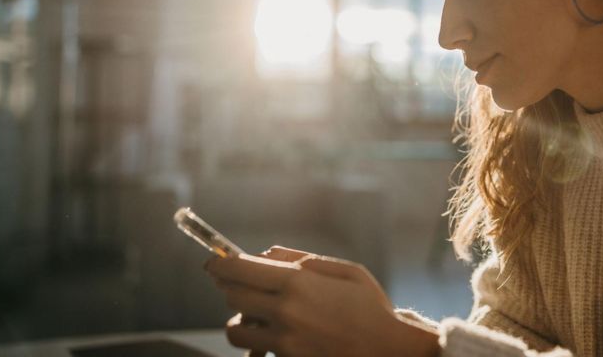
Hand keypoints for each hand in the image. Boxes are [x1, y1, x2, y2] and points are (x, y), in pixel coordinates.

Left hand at [205, 246, 436, 356]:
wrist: (388, 351)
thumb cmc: (371, 306)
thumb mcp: (345, 270)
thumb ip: (301, 258)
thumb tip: (265, 254)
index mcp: (298, 283)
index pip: (240, 269)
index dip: (220, 263)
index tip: (213, 261)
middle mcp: (285, 313)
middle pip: (233, 296)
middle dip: (232, 286)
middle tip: (240, 282)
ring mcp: (284, 342)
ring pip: (235, 329)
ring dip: (241, 318)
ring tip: (257, 313)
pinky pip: (255, 350)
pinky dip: (256, 343)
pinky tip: (272, 336)